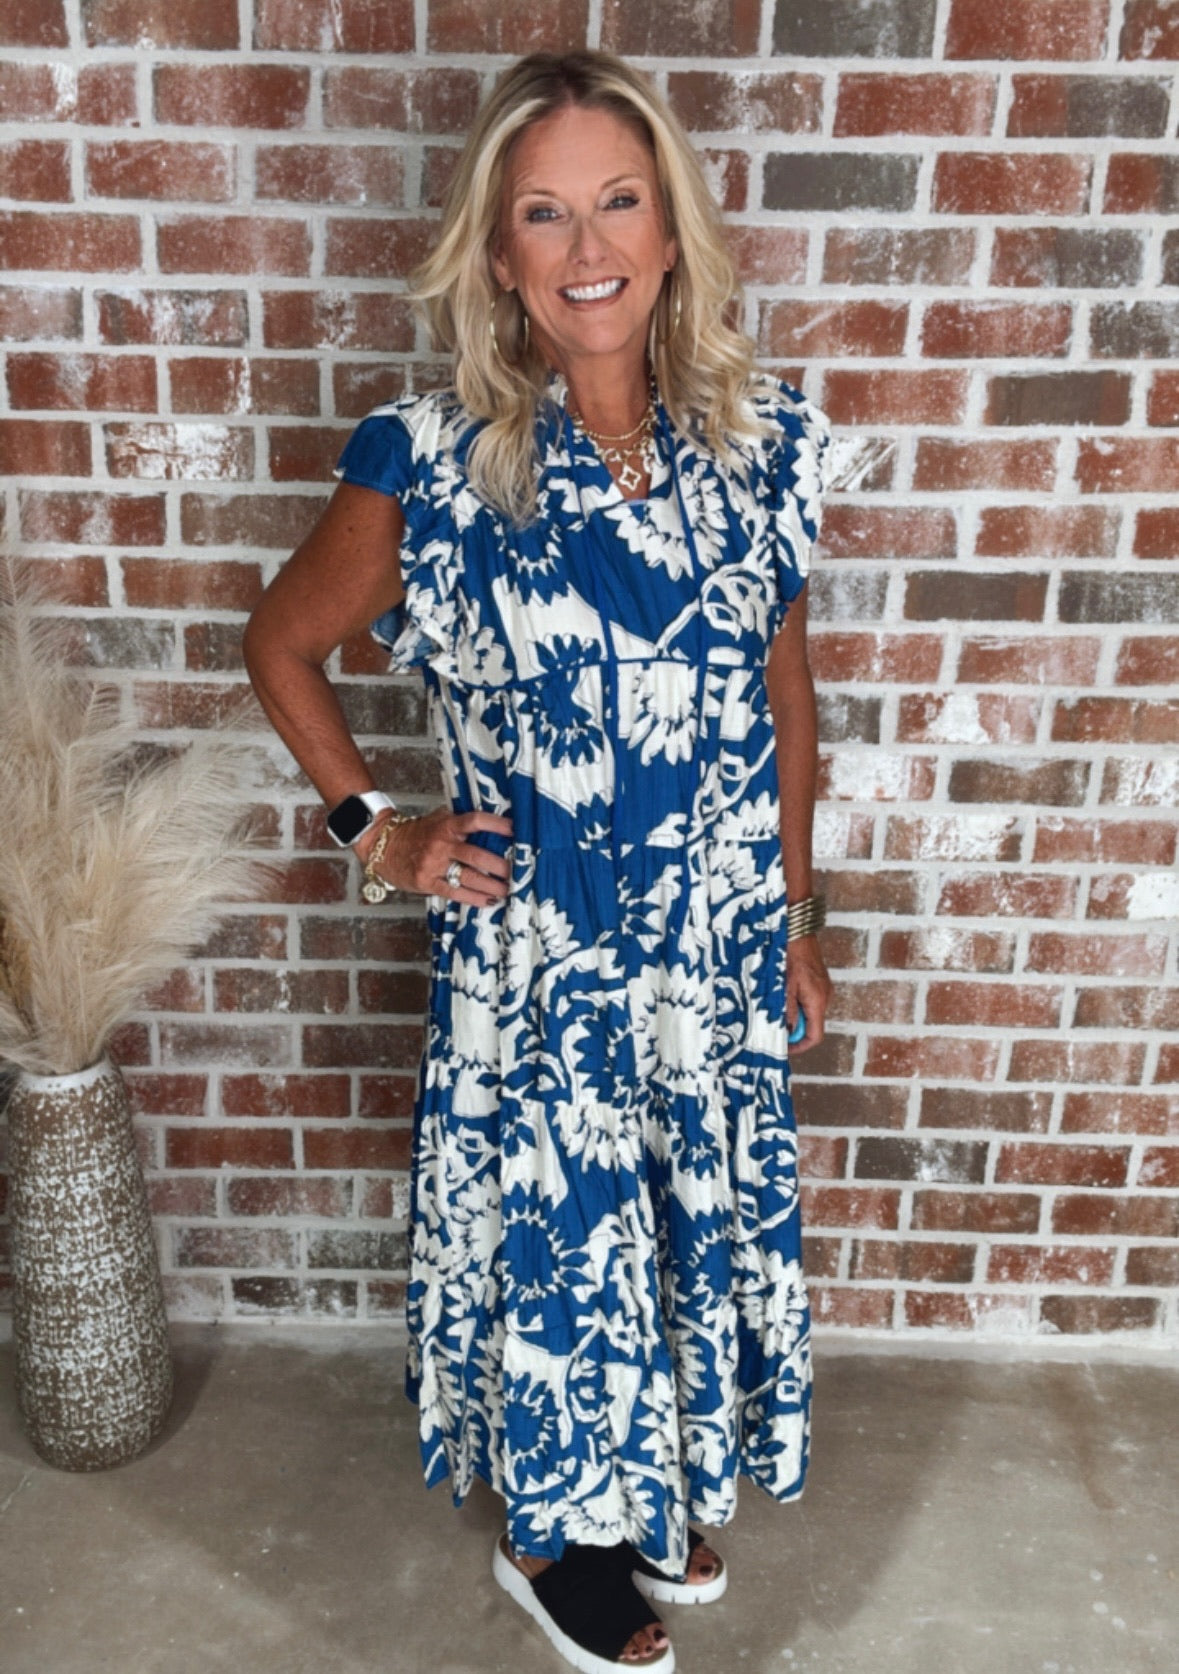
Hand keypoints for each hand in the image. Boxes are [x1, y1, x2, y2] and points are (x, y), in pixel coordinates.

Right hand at [357, 807, 513, 907]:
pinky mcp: (427, 882)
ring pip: (468, 876)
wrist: (384, 846)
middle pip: (476, 855)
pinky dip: (474, 898)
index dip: (495, 824)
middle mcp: (441, 844)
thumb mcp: (437, 820)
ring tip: (508, 890)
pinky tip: (488, 901)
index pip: (474, 821)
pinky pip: (454, 892)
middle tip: (517, 872)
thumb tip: (494, 824)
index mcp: (446, 825)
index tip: (514, 829)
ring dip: (491, 885)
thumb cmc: (417, 834)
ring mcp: (434, 864)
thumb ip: (460, 823)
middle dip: (499, 865)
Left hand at [786, 935, 832, 1054]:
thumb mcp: (784, 986)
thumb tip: (789, 1031)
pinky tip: (784, 997)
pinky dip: (799, 1005)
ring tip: (777, 1011)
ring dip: (796, 1017)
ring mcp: (824, 989)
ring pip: (811, 1014)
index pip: (815, 1036)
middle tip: (775, 1028)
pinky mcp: (820, 982)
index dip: (800, 1046)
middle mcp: (825, 997)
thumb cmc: (790, 955)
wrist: (799, 931)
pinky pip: (811, 1002)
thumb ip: (788, 1011)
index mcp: (817, 1001)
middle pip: (813, 1026)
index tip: (785, 1049)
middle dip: (795, 1031)